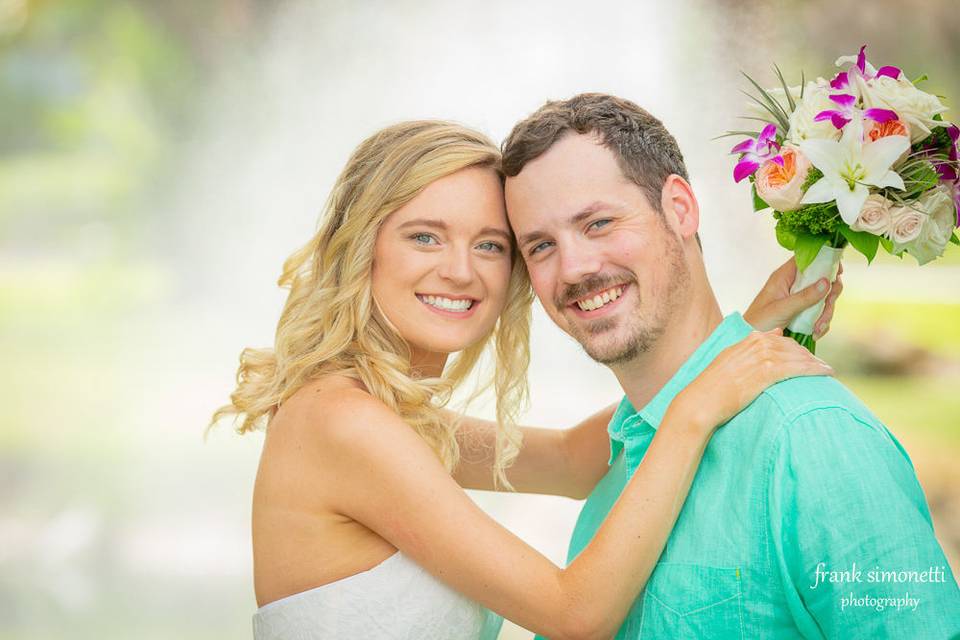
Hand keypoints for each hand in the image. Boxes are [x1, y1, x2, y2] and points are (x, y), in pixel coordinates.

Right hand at [672, 329, 834, 433]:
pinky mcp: (768, 371)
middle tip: (820, 365)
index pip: (779, 339)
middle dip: (808, 355)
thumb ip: (748, 350)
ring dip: (815, 362)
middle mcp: (756, 343)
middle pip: (792, 346)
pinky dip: (816, 369)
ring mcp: (762, 356)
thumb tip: (770, 338)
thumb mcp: (728, 361)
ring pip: (798, 355)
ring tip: (826, 370)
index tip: (804, 357)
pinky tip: (826, 372)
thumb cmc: (712, 387)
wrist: (702, 401)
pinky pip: (799, 367)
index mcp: (747, 340)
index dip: (794, 349)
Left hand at [744, 257, 843, 339]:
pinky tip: (814, 333)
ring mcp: (800, 299)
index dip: (825, 260)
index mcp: (784, 277)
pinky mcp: (803, 312)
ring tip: (816, 328)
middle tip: (826, 308)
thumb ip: (804, 296)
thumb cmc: (758, 322)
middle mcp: (794, 285)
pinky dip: (821, 323)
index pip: (808, 259)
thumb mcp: (781, 309)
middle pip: (823, 280)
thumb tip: (826, 281)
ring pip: (824, 299)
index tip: (837, 271)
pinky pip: (821, 313)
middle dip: (829, 296)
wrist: (750, 339)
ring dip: (825, 314)